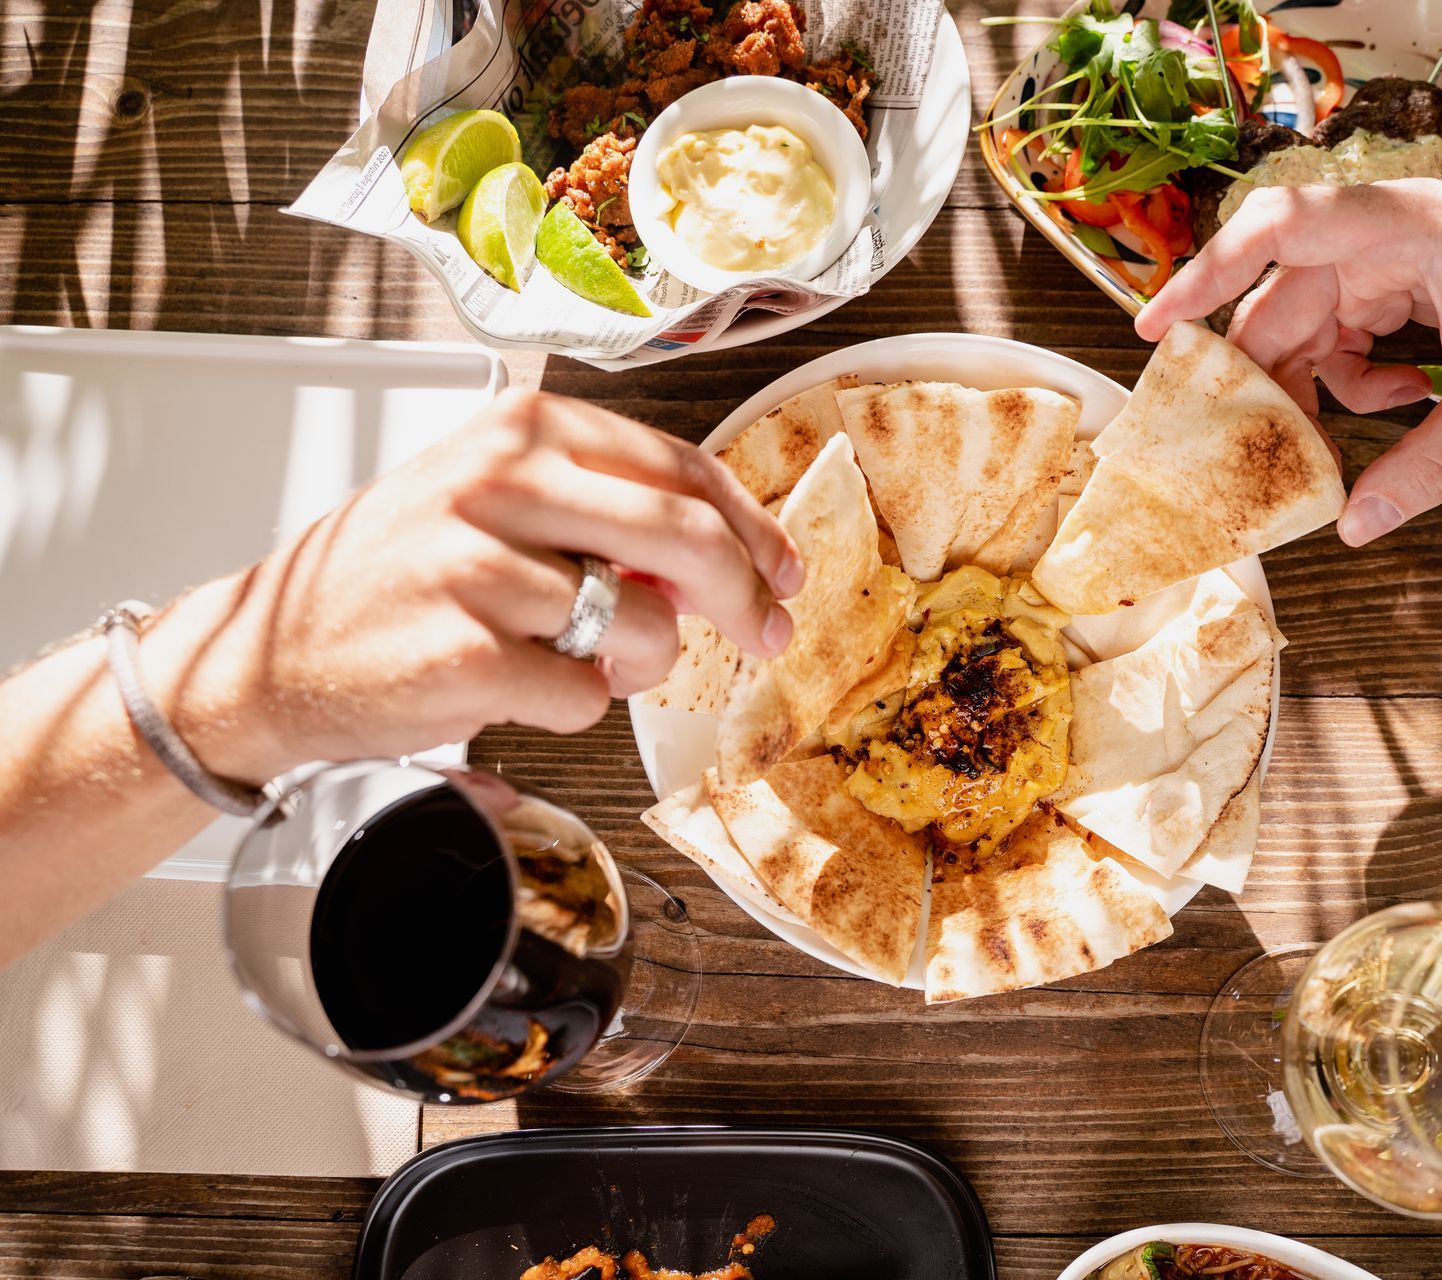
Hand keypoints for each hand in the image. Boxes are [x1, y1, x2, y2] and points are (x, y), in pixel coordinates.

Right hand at [144, 389, 801, 781]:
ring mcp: (478, 567)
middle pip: (686, 537)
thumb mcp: (496, 500)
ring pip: (644, 629)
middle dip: (745, 598)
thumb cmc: (399, 580)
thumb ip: (606, 509)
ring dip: (639, 665)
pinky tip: (519, 686)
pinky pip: (585, 698)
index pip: (680, 467)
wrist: (270, 656)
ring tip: (582, 661)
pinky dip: (573, 708)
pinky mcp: (465, 655)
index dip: (751, 526)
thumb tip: (730, 558)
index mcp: (522, 429)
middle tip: (766, 634)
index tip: (784, 571)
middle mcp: (500, 481)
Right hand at [1136, 179, 1441, 543]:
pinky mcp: (1398, 279)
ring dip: (1316, 388)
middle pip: (1280, 303)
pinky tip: (1404, 399)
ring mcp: (1387, 256)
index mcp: (1404, 230)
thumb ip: (1430, 463)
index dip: (1206, 275)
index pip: (1279, 230)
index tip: (1158, 328)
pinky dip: (1356, 376)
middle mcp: (1382, 234)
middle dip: (1264, 380)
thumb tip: (1358, 522)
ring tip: (1339, 439)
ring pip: (1308, 326)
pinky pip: (1343, 332)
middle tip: (1248, 447)